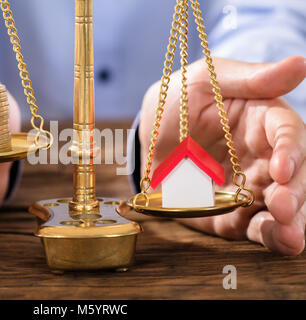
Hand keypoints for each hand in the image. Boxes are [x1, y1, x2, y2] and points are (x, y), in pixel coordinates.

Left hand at [139, 56, 304, 254]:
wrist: (151, 134)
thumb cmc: (182, 99)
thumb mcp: (209, 80)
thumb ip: (252, 79)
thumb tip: (300, 63)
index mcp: (263, 121)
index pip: (287, 134)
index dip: (291, 150)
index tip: (282, 167)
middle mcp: (264, 157)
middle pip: (294, 176)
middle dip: (295, 193)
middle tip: (284, 206)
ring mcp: (249, 188)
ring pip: (281, 208)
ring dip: (291, 223)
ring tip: (290, 237)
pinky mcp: (232, 213)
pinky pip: (252, 227)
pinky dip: (267, 236)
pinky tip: (279, 241)